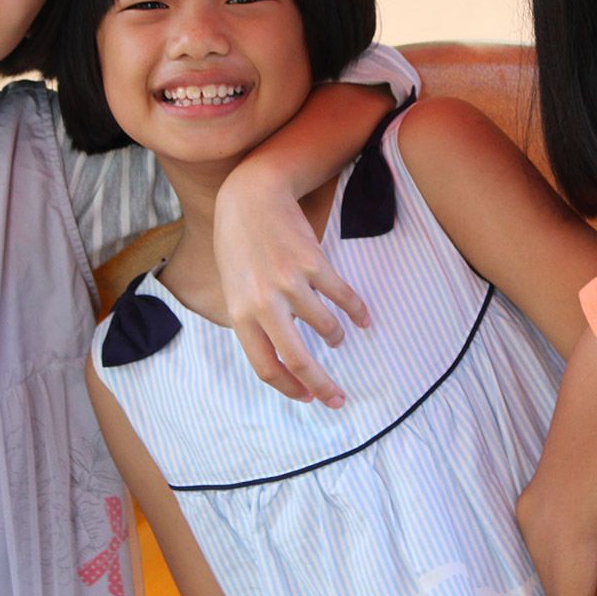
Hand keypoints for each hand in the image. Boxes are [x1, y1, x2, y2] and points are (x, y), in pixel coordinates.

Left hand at [213, 167, 369, 407]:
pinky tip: (363, 319)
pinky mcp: (313, 263)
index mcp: (240, 314)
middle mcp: (264, 304)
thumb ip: (253, 321)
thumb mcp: (233, 288)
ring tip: (336, 338)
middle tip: (338, 399)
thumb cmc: (238, 244)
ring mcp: (290, 283)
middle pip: (298, 359)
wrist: (250, 197)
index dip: (290, 388)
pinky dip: (357, 312)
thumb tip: (281, 354)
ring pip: (325, 327)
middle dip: (322, 385)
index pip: (266, 367)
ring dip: (335, 337)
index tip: (308, 397)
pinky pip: (343, 297)